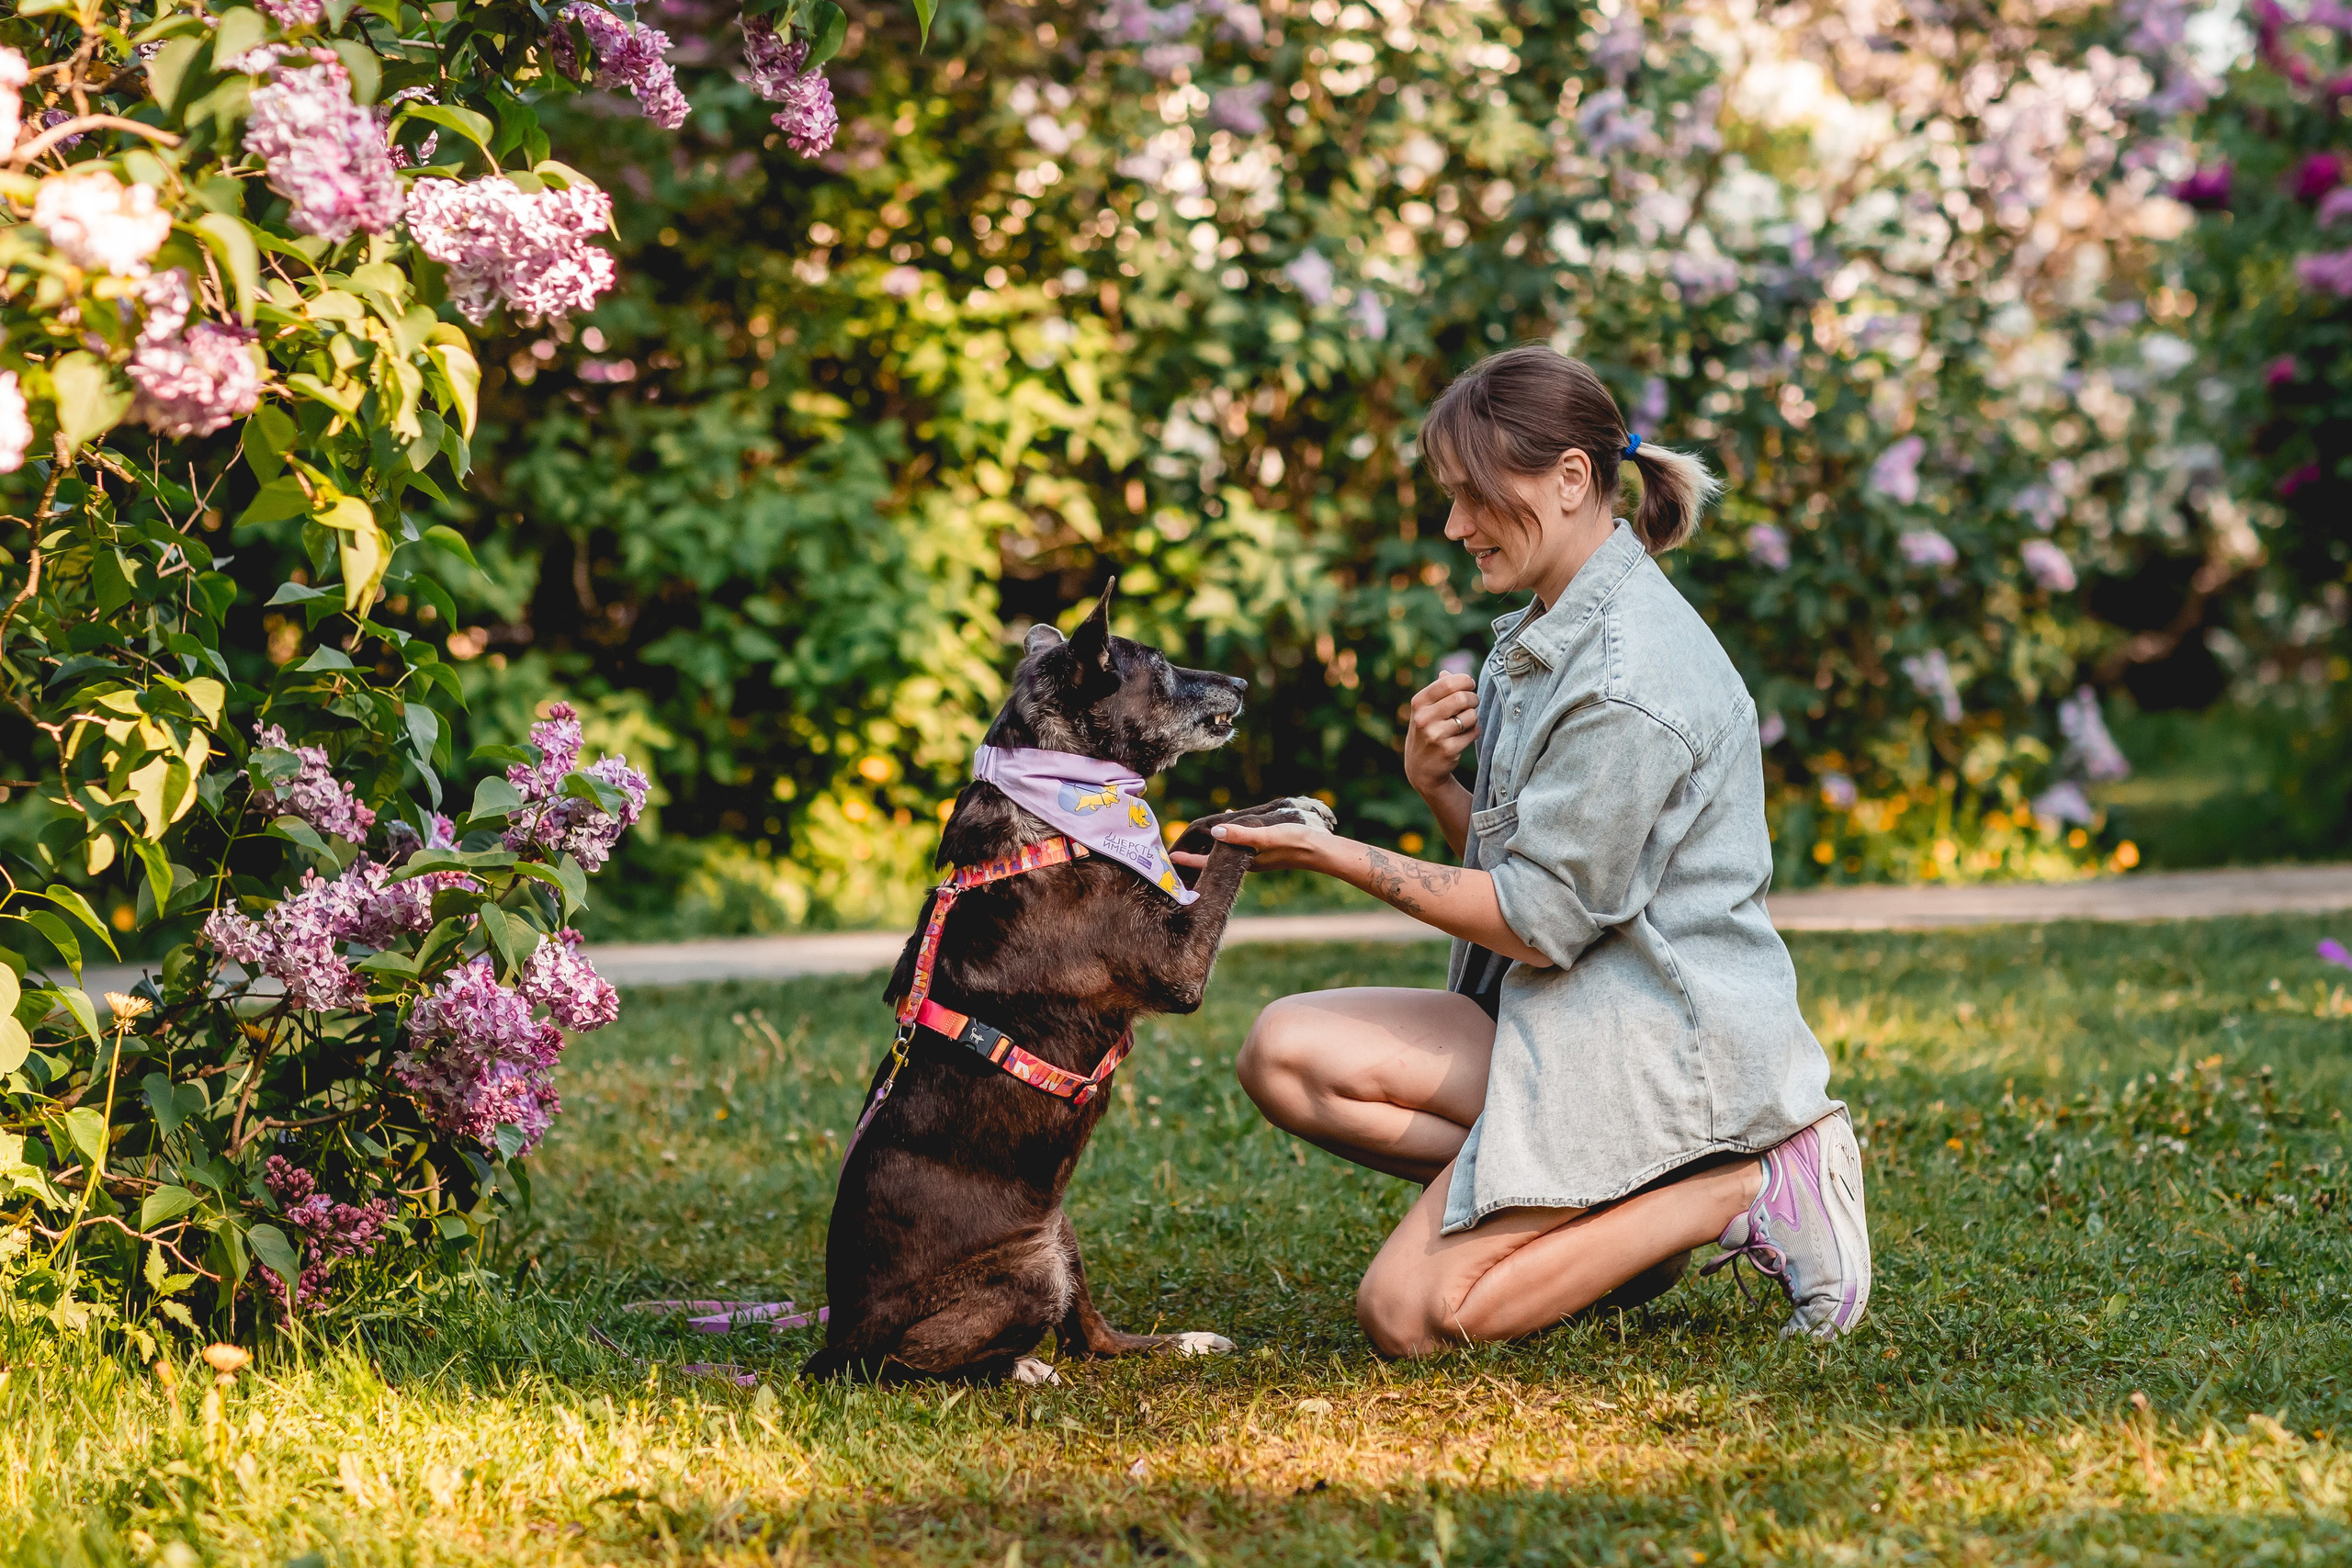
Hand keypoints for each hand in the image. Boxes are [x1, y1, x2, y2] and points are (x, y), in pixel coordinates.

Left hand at [1169, 797, 1338, 872]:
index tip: (1170, 860)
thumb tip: (1214, 833)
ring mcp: (1257, 855)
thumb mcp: (1265, 836)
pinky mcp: (1266, 848)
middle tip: (1177, 855)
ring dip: (1211, 847)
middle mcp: (1247, 860)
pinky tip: (1230, 819)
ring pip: (1226, 851)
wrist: (1321, 850)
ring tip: (1197, 840)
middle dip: (1197, 857)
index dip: (1190, 861)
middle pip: (1215, 860)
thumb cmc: (1294, 843)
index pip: (1209, 863)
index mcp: (1243, 859)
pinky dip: (1230, 834)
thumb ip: (1241, 835)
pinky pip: (1240, 842)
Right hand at [1404, 672, 1478, 797]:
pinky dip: (1473, 732)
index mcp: (1418, 703)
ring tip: (1464, 723)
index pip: (1448, 683)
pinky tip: (1463, 737)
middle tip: (1472, 703)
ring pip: (1470, 716)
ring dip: (1473, 718)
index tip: (1470, 685)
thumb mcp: (1425, 710)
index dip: (1465, 681)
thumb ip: (1437, 690)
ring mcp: (1435, 735)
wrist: (1420, 768)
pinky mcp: (1448, 750)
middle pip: (1462, 698)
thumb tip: (1448, 672)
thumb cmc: (1427, 731)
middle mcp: (1424, 718)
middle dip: (1473, 699)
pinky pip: (1473, 732)